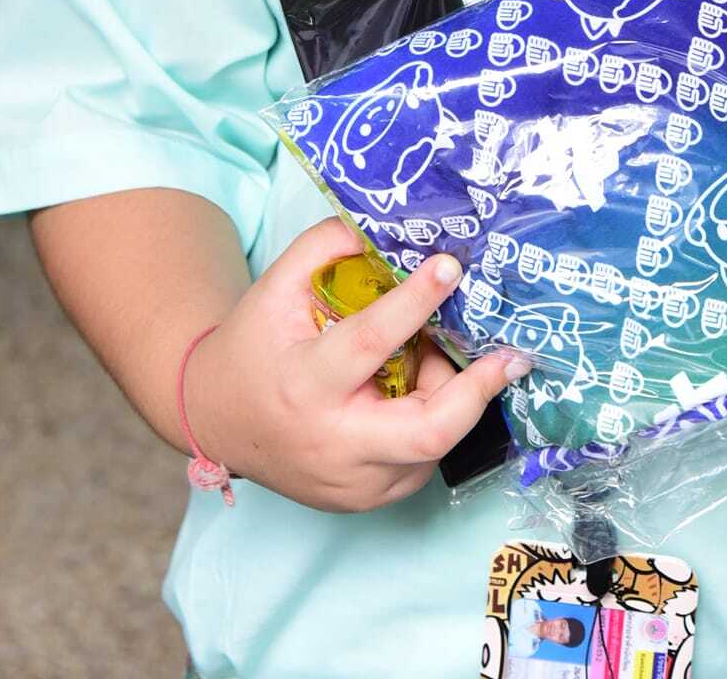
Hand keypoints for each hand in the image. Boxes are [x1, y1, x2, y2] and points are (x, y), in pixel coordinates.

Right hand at [182, 217, 528, 511]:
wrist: (216, 419)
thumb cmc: (254, 345)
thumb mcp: (277, 287)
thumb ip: (329, 248)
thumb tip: (391, 227)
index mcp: (306, 384)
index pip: (370, 342)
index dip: (416, 302)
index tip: (451, 266)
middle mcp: (333, 443)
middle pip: (427, 432)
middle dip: (476, 391)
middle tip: (510, 354)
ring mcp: (354, 483)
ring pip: (432, 443)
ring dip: (448, 394)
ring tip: (427, 355)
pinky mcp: (367, 500)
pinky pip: (421, 458)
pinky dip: (431, 418)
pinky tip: (411, 390)